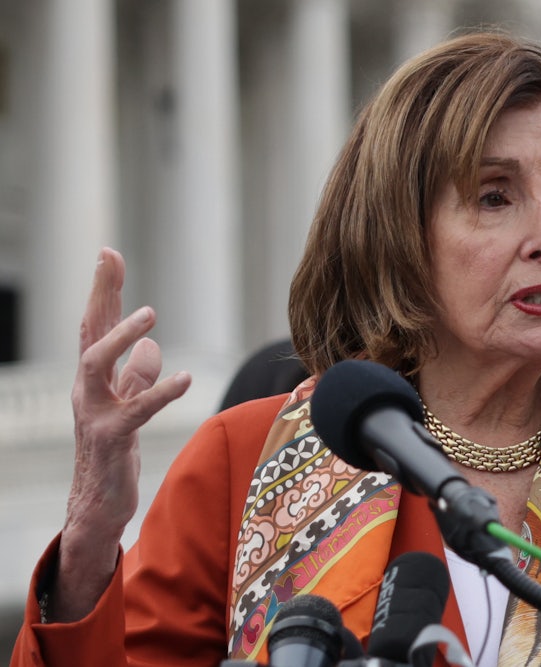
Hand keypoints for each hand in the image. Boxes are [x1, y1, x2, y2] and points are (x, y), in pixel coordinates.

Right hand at [52, 248, 190, 621]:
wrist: (97, 505)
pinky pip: (134, 411)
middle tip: (110, 259)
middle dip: (98, 293)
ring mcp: (94, 414)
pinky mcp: (111, 440)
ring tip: (149, 314)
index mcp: (95, 379)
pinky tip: (186, 377)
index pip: (96, 325)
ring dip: (119, 336)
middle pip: (88, 332)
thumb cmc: (112, 453)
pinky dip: (160, 392)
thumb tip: (149, 347)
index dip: (103, 290)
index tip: (109, 253)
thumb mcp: (127, 406)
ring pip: (94, 365)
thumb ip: (136, 376)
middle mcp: (87, 390)